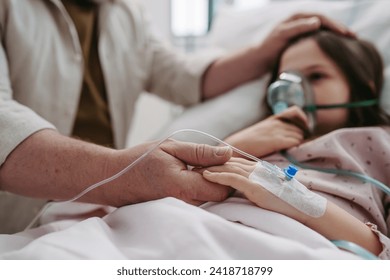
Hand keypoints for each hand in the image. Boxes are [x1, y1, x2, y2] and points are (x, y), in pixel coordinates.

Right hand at [105, 139, 232, 206]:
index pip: (222, 188)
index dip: (227, 172)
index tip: (219, 159)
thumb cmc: (141, 161)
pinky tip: (192, 176)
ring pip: (211, 199)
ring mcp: (182, 210)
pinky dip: (203, 188)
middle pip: (219, 196)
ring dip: (212, 182)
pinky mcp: (179, 211)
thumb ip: (201, 152)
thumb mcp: (171, 148)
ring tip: (198, 167)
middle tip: (210, 160)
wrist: (116, 179)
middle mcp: (184, 204)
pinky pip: (200, 201)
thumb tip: (228, 152)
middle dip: (222, 177)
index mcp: (182, 187)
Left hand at [203, 157, 382, 255]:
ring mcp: (256, 177)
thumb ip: (257, 184)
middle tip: (193, 163)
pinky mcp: (255, 187)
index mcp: (259, 168)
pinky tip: (206, 176)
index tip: (205, 162)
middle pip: (228, 163)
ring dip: (210, 168)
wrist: (303, 207)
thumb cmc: (288, 200)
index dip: (219, 161)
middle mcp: (256, 169)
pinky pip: (232, 179)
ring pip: (227, 168)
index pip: (234, 162)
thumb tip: (244, 187)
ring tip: (195, 168)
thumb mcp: (270, 188)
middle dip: (210, 162)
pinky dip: (218, 176)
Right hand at [224, 106, 308, 157]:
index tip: (301, 130)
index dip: (302, 120)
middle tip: (293, 146)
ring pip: (299, 135)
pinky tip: (287, 152)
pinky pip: (295, 142)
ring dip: (297, 143)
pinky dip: (294, 147)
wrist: (237, 147)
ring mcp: (277, 131)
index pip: (296, 111)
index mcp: (273, 119)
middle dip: (300, 136)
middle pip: (300, 128)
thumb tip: (287, 137)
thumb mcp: (262, 131)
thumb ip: (274, 131)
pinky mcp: (276, 141)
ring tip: (289, 150)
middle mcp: (277, 123)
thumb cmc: (247, 143)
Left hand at [258, 13, 354, 69]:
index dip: (335, 25)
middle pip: (326, 23)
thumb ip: (298, 27)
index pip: (321, 18)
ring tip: (351, 42)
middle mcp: (302, 21)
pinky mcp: (302, 39)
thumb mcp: (282, 35)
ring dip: (337, 35)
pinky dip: (330, 42)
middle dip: (341, 29)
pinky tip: (337, 48)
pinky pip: (320, 38)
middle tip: (354, 37)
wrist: (260, 57)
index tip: (345, 33)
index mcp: (298, 16)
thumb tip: (317, 21)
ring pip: (324, 30)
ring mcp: (303, 30)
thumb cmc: (269, 45)